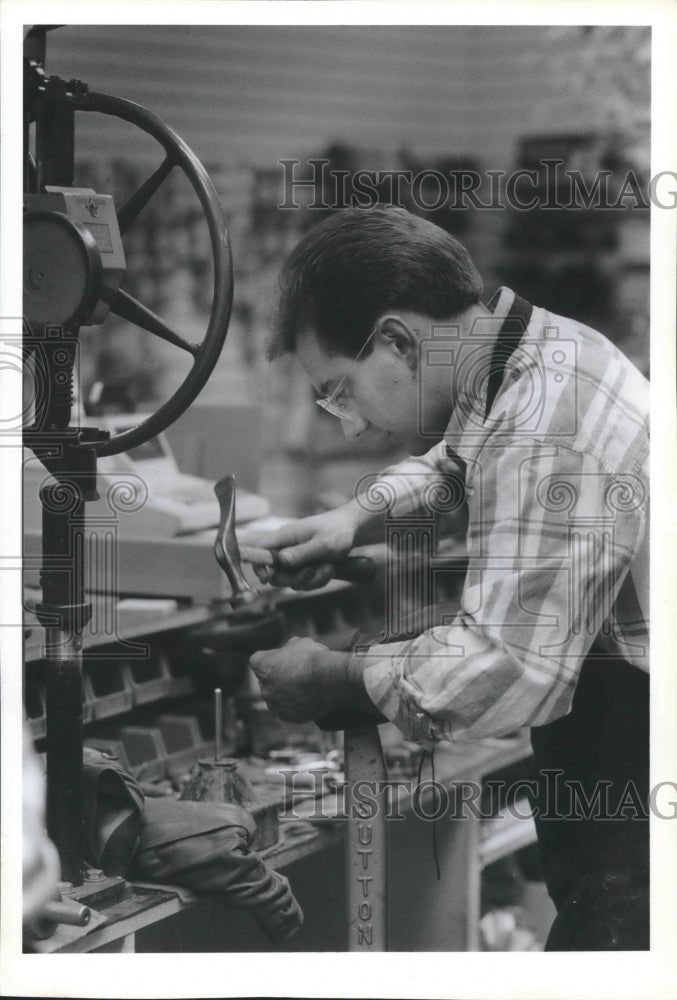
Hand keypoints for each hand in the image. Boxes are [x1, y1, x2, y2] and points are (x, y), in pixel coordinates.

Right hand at [240, 505, 357, 590]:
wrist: (353, 529)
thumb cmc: (337, 531)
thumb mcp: (322, 543)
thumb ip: (301, 553)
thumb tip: (280, 560)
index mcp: (285, 537)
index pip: (259, 552)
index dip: (259, 567)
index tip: (268, 578)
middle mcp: (286, 548)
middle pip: (275, 573)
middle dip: (293, 579)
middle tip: (311, 572)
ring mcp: (296, 558)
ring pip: (292, 580)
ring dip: (311, 580)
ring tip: (328, 568)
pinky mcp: (305, 565)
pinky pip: (305, 582)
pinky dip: (318, 580)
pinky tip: (330, 570)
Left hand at [249, 637, 351, 721]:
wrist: (327, 680)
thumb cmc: (312, 658)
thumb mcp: (300, 643)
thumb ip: (290, 647)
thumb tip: (292, 648)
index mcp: (261, 666)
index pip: (258, 660)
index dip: (271, 657)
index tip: (284, 656)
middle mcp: (264, 687)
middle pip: (267, 680)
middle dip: (277, 676)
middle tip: (296, 672)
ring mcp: (274, 704)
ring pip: (276, 697)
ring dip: (286, 692)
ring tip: (305, 686)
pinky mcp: (286, 716)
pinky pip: (288, 710)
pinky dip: (296, 705)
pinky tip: (308, 698)